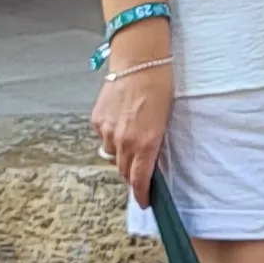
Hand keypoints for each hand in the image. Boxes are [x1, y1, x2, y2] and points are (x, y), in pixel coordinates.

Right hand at [91, 54, 174, 201]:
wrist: (139, 61)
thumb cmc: (160, 86)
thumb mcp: (166, 119)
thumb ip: (155, 143)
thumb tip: (151, 159)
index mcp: (146, 143)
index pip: (139, 180)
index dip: (141, 194)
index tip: (144, 201)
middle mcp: (124, 141)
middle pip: (124, 171)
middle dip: (132, 174)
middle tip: (139, 168)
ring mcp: (107, 131)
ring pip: (111, 154)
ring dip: (121, 153)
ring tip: (130, 137)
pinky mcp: (97, 119)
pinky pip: (103, 137)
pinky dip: (110, 135)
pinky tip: (120, 121)